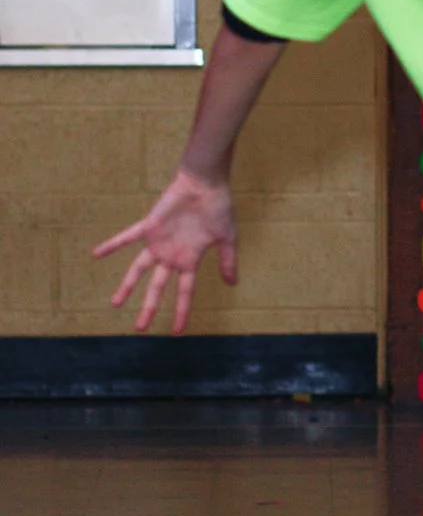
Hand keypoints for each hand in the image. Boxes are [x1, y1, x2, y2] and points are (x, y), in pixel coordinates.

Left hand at [93, 168, 238, 333]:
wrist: (205, 184)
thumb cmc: (218, 208)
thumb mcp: (227, 238)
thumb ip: (228, 261)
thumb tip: (233, 284)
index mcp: (190, 260)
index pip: (185, 292)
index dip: (181, 311)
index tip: (177, 331)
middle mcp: (171, 256)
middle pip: (157, 287)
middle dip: (149, 308)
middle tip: (139, 328)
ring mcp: (158, 243)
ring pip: (139, 269)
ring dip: (127, 286)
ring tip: (114, 303)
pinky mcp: (149, 227)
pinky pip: (127, 237)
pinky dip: (113, 245)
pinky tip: (96, 254)